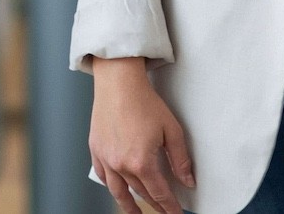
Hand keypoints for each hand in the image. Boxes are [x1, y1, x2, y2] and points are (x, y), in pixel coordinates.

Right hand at [88, 56, 195, 213]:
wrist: (118, 82)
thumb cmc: (143, 101)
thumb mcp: (171, 130)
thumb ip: (180, 159)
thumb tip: (187, 180)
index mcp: (141, 162)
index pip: (160, 193)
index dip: (170, 207)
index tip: (176, 213)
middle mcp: (121, 165)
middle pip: (142, 193)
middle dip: (155, 204)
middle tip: (163, 210)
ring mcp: (106, 159)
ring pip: (119, 191)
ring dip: (129, 206)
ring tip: (135, 213)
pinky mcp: (96, 150)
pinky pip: (103, 176)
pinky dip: (111, 186)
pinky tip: (116, 189)